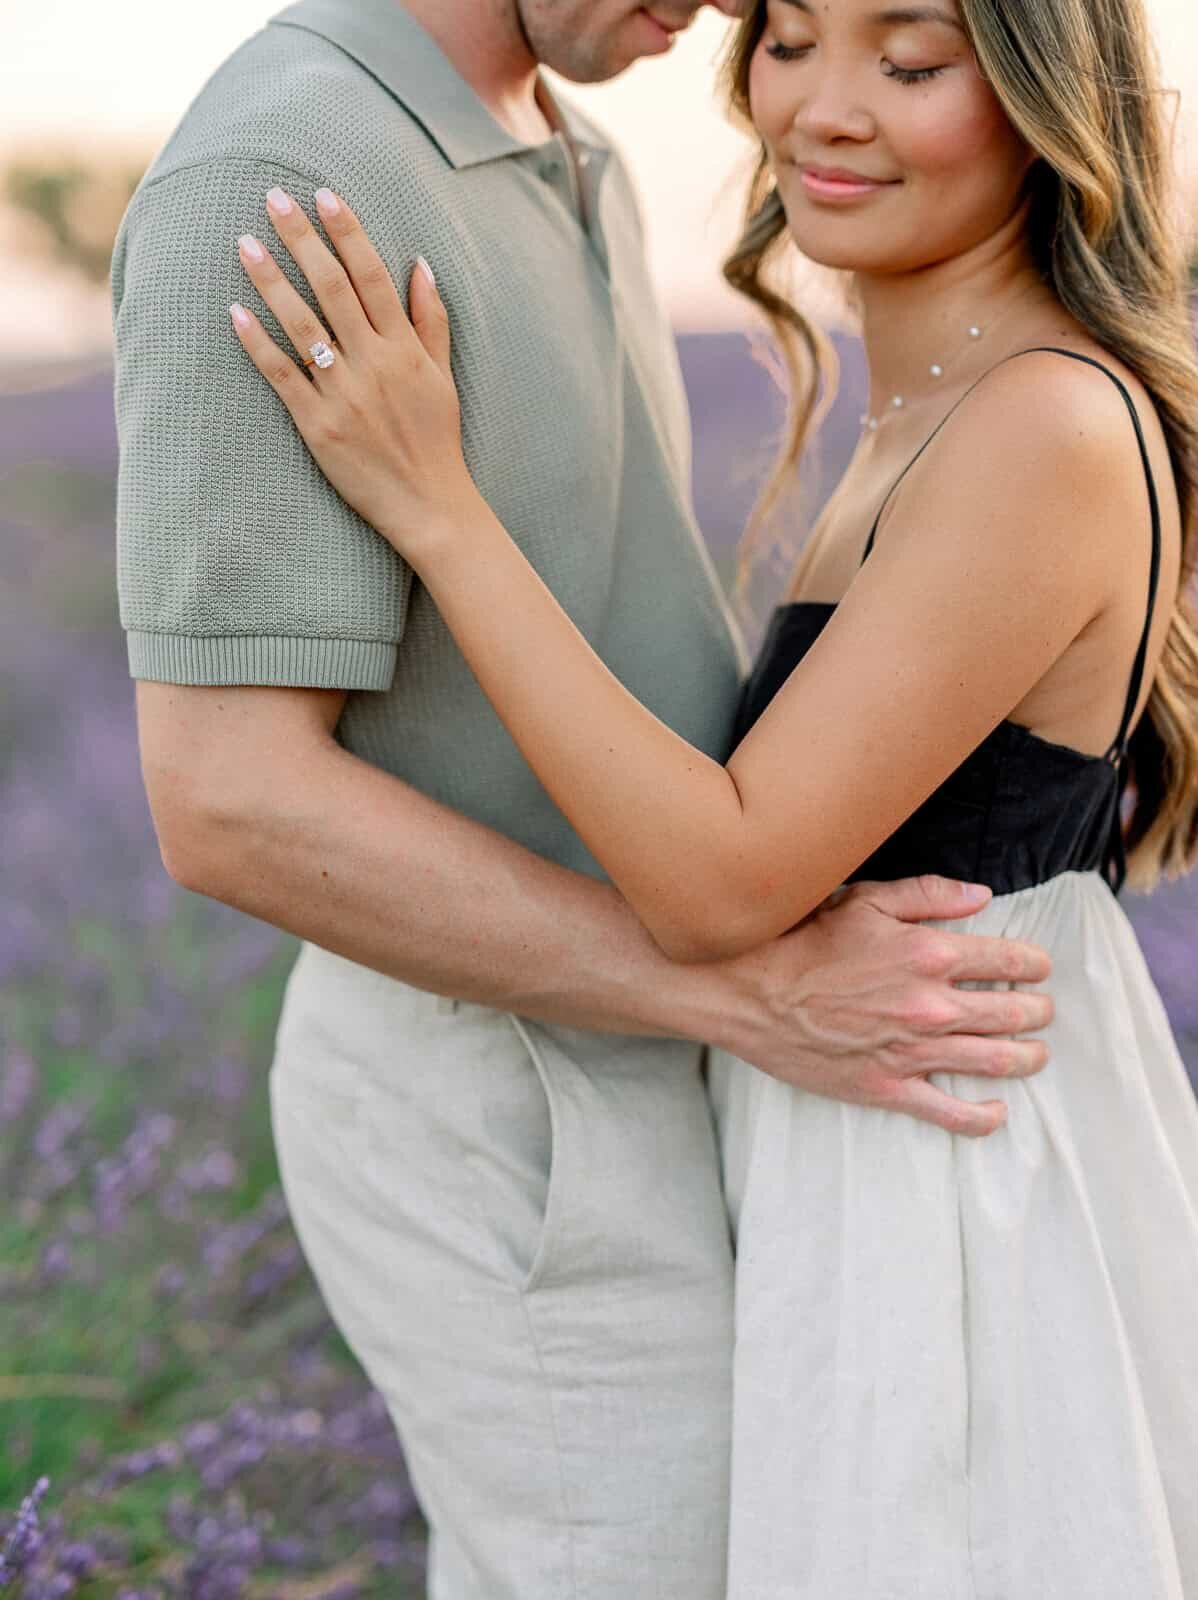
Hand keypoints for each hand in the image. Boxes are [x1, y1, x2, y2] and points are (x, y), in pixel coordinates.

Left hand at [229, 185, 480, 563]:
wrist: (430, 506)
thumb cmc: (438, 441)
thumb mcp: (443, 377)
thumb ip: (430, 320)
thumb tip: (421, 266)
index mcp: (405, 349)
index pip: (372, 276)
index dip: (348, 232)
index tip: (324, 195)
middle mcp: (373, 364)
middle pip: (332, 288)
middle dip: (302, 239)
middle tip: (274, 198)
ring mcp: (343, 394)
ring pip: (301, 325)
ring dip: (270, 280)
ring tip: (244, 242)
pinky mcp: (318, 425)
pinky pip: (282, 376)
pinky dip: (258, 343)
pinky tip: (234, 312)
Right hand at [714, 875, 1053, 1136]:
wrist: (749, 992)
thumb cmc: (802, 940)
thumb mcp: (864, 899)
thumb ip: (928, 895)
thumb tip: (981, 896)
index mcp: (929, 953)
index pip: (1010, 961)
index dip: (1035, 965)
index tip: (1039, 969)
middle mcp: (931, 1005)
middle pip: (1013, 1014)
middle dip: (1038, 1011)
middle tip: (1041, 1010)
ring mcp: (912, 1051)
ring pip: (995, 1061)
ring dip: (1027, 1058)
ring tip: (1034, 1053)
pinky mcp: (888, 1087)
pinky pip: (951, 1113)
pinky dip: (984, 1116)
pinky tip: (997, 1110)